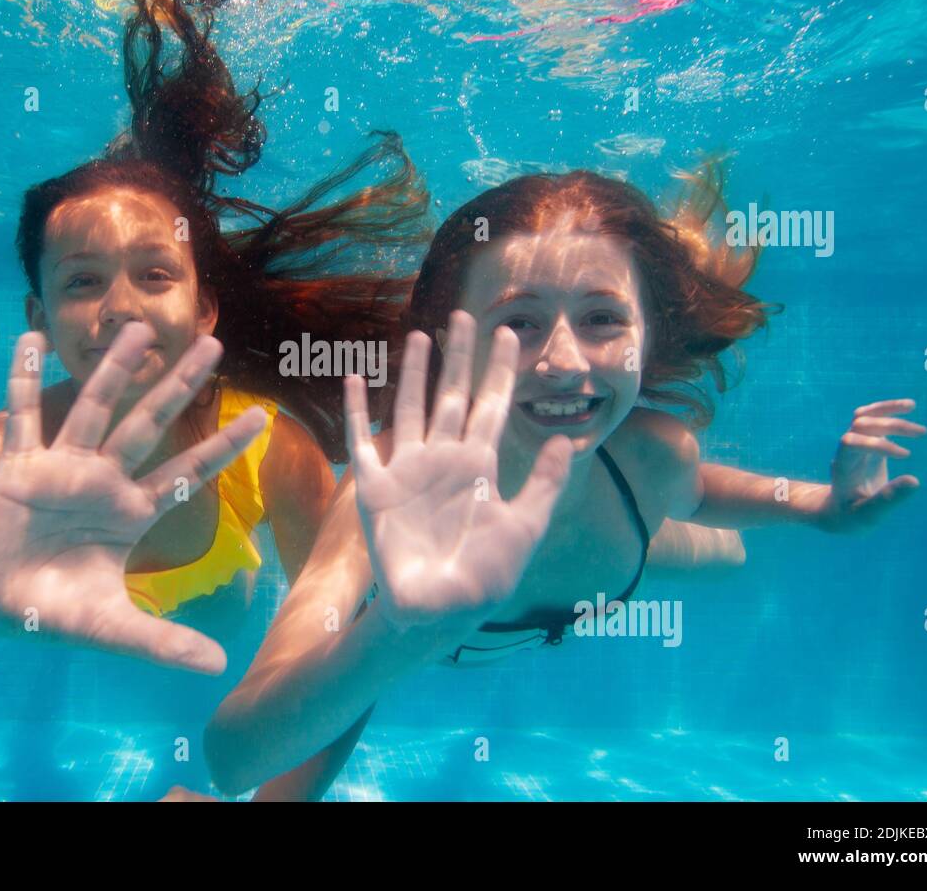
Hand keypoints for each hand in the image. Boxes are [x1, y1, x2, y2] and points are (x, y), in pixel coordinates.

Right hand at [0, 322, 266, 673]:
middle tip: (213, 342)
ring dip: (113, 370)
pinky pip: (20, 415)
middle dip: (178, 385)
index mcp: (129, 513)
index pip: (187, 472)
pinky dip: (20, 378)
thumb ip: (160, 642)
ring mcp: (59, 469)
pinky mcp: (16, 467)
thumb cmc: (45, 611)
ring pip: (92, 407)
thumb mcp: (109, 627)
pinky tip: (27, 337)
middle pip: (149, 424)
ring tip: (138, 328)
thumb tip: (218, 667)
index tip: (260, 414)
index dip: (222, 445)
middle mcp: (101, 481)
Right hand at [343, 311, 573, 635]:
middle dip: (460, 357)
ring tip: (421, 335)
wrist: (439, 610)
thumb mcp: (526, 526)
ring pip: (412, 407)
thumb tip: (571, 439)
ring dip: (415, 373)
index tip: (508, 334)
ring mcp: (408, 470)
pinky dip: (357, 409)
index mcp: (479, 465)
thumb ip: (546, 483)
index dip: (500, 370)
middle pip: (452, 395)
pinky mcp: (375, 487)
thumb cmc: (486, 575)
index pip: (492, 405)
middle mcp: (444, 459)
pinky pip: (363, 440)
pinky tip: (355, 378)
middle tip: (464, 316)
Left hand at [819, 399, 925, 532]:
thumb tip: (915, 481)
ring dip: (886, 410)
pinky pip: (872, 419)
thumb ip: (887, 500)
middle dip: (889, 425)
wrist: (837, 512)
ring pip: (864, 416)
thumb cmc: (850, 517)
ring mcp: (855, 445)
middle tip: (921, 433)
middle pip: (859, 424)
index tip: (905, 455)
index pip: (851, 442)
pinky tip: (908, 406)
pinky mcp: (866, 443)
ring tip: (912, 406)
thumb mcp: (868, 515)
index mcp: (843, 467)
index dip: (877, 444)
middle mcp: (846, 451)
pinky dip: (887, 410)